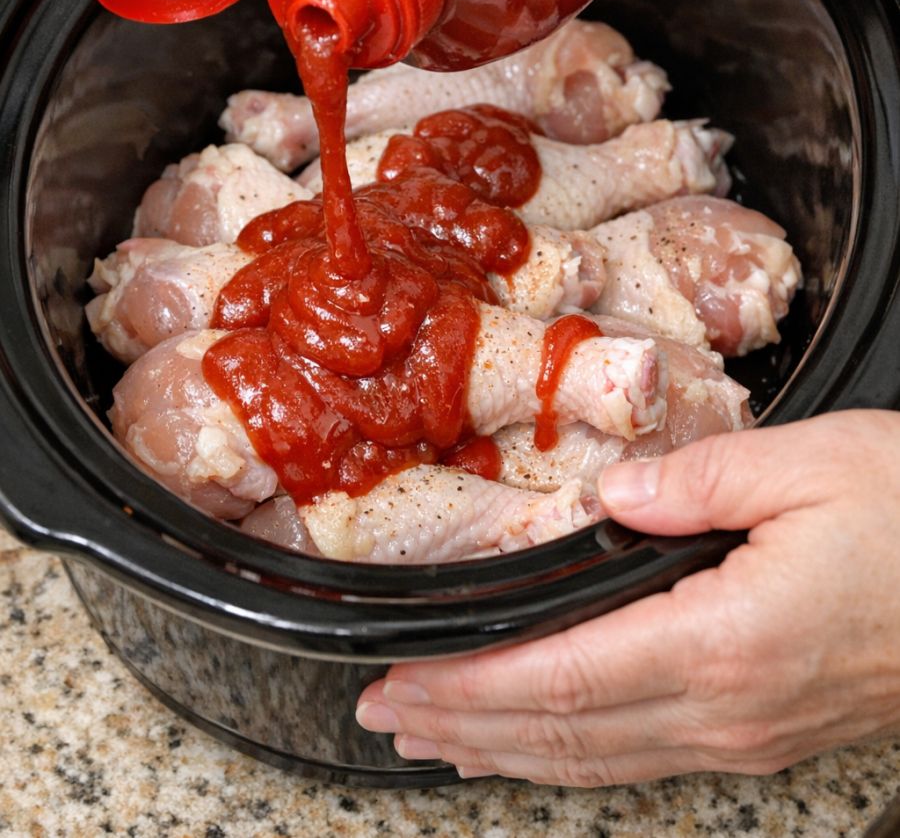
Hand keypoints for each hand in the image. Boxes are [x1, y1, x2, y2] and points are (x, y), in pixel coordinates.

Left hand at [356, 411, 899, 784]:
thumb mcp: (813, 466)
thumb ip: (698, 478)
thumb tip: (615, 491)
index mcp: (726, 638)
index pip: (563, 677)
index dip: (471, 685)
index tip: (404, 681)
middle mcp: (730, 705)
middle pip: (566, 731)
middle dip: (465, 725)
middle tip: (388, 716)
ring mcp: (751, 730)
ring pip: (603, 756)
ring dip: (511, 750)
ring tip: (441, 742)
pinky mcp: (770, 727)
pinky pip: (648, 754)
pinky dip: (578, 752)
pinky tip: (554, 743)